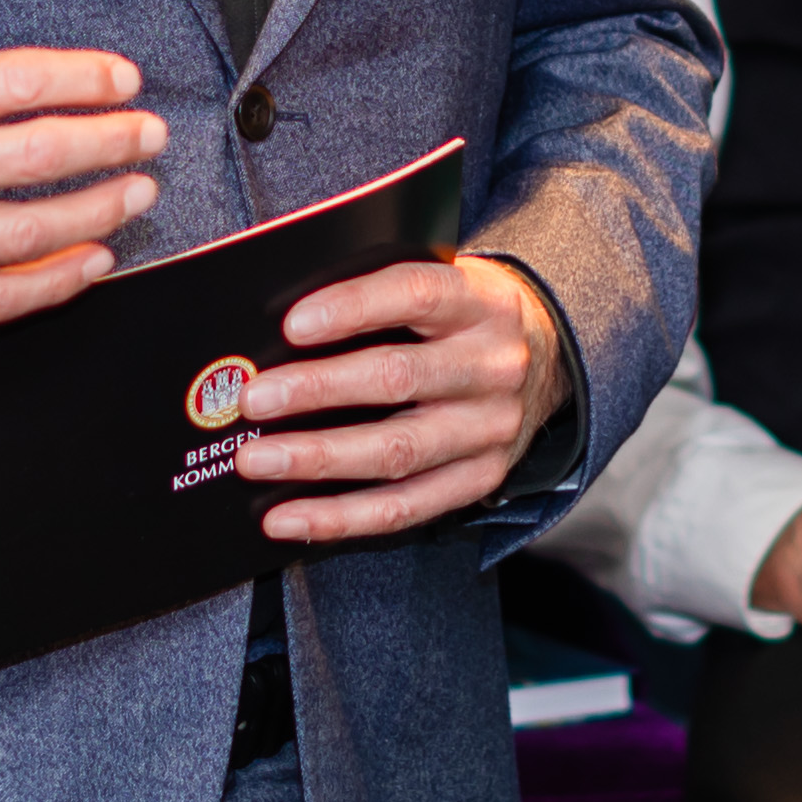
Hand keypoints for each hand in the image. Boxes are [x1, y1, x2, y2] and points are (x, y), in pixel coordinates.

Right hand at [0, 0, 161, 337]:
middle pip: (33, 155)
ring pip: (24, 231)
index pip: (14, 83)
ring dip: (97, 212)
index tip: (123, 78)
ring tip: (136, 192)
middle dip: (110, 142)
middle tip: (150, 134)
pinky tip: (90, 262)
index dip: (84, 77)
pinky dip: (51, 283)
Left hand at [235, 256, 566, 545]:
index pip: (418, 294)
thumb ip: (378, 296)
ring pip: (398, 450)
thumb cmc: (461, 317)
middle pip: (399, 377)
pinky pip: (406, 508)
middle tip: (254, 400)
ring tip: (256, 460)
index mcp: (481, 302)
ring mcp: (492, 428)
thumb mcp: (442, 283)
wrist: (547, 355)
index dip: (354, 307)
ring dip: (319, 459)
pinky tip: (287, 517)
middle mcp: (494, 365)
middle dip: (318, 390)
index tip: (292, 324)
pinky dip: (340, 517)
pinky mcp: (482, 478)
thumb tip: (277, 333)